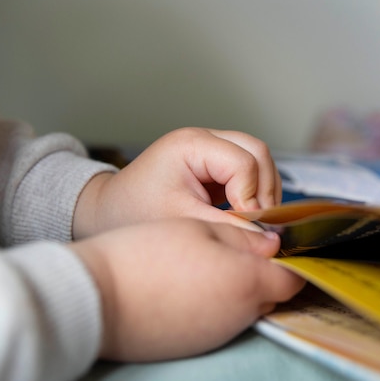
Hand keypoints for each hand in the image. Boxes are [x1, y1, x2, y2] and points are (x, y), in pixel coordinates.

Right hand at [70, 218, 304, 360]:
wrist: (95, 298)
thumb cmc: (145, 255)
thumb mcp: (197, 228)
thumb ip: (243, 236)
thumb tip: (273, 245)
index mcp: (247, 282)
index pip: (293, 278)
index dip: (291, 259)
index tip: (278, 243)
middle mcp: (239, 316)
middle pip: (270, 296)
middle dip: (264, 274)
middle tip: (239, 249)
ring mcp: (218, 337)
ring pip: (244, 310)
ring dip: (237, 291)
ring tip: (206, 266)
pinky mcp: (195, 348)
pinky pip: (219, 324)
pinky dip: (214, 307)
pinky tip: (188, 288)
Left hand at [73, 128, 281, 237]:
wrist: (109, 211)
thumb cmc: (135, 213)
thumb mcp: (183, 221)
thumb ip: (229, 228)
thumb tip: (270, 241)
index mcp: (191, 144)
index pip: (243, 162)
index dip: (252, 196)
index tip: (247, 226)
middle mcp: (204, 138)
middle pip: (257, 151)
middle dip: (265, 188)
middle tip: (260, 223)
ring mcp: (210, 148)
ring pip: (258, 158)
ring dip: (263, 190)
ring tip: (253, 221)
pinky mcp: (214, 163)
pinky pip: (248, 169)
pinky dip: (253, 191)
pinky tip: (244, 216)